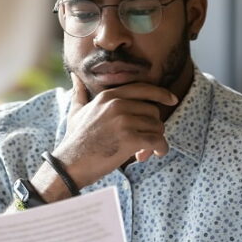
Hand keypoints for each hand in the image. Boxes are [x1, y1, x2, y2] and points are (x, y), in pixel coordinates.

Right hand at [53, 73, 177, 187]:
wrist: (70, 165)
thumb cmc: (75, 141)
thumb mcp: (76, 111)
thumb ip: (79, 92)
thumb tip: (75, 76)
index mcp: (108, 96)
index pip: (143, 89)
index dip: (161, 94)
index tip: (172, 99)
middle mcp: (117, 104)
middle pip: (153, 110)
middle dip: (153, 127)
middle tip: (145, 142)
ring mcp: (124, 120)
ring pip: (157, 126)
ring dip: (155, 140)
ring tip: (144, 151)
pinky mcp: (130, 138)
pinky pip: (157, 141)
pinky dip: (160, 149)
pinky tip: (154, 154)